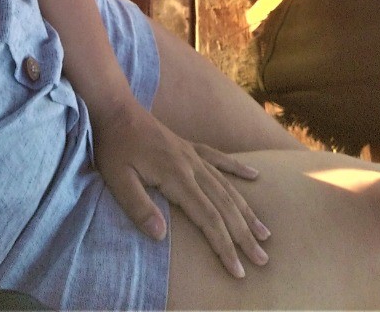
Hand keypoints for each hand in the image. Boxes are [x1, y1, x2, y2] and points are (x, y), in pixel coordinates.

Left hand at [91, 100, 269, 278]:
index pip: (208, 218)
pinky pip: (219, 158)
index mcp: (176, 176)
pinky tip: (254, 175)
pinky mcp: (189, 146)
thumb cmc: (114, 147)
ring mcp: (192, 154)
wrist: (115, 109)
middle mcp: (191, 166)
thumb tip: (161, 235)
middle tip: (262, 259)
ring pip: (226, 185)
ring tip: (265, 232)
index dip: (224, 245)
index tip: (238, 270)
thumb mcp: (117, 180)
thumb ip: (138, 206)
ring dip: (246, 210)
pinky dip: (237, 168)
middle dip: (244, 234)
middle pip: (224, 205)